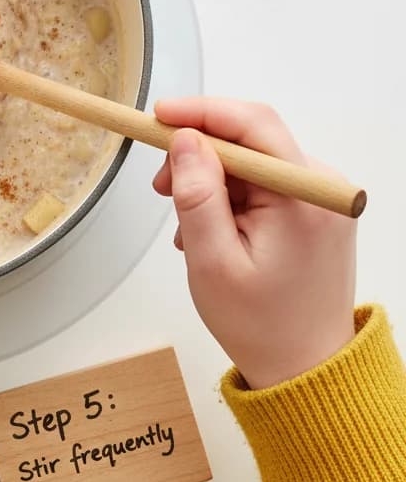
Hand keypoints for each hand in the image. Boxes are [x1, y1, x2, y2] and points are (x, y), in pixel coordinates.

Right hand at [152, 98, 356, 388]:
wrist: (305, 369)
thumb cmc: (260, 325)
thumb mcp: (211, 261)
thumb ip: (198, 195)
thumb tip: (184, 139)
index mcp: (305, 197)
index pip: (253, 125)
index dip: (200, 112)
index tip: (157, 116)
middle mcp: (323, 188)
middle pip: (250, 139)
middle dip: (197, 153)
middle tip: (160, 187)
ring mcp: (320, 199)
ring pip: (251, 162)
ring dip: (209, 180)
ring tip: (185, 225)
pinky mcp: (313, 211)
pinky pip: (261, 183)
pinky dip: (228, 196)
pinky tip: (209, 229)